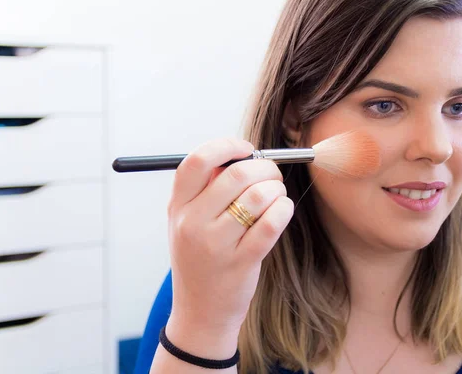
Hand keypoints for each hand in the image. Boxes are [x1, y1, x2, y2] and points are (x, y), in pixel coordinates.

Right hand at [165, 138, 293, 353]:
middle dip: (264, 167)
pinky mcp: (241, 262)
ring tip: (277, 195)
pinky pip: (271, 223)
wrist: (199, 314)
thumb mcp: (187, 224)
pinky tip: (283, 209)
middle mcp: (192, 223)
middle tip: (272, 174)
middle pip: (235, 175)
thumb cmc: (200, 261)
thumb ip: (206, 190)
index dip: (225, 147)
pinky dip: (284, 208)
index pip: (195, 161)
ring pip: (257, 196)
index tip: (246, 149)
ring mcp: (216, 245)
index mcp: (177, 207)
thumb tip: (240, 156)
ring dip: (276, 188)